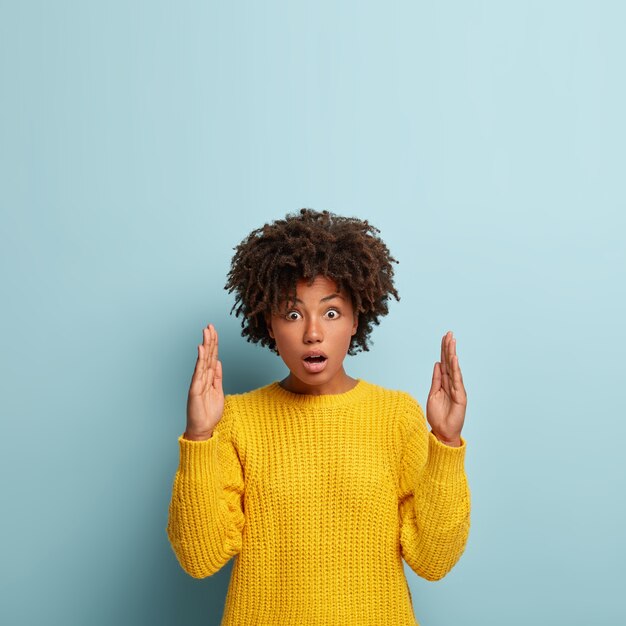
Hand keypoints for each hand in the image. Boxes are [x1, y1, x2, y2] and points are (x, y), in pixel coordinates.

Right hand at [185, 323, 223, 439]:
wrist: (203, 429)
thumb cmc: (209, 412)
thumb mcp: (218, 391)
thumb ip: (217, 376)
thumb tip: (218, 362)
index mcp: (209, 377)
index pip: (212, 357)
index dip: (214, 344)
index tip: (214, 331)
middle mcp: (202, 377)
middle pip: (207, 355)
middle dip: (209, 340)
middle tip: (210, 325)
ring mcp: (198, 382)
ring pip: (203, 360)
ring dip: (205, 345)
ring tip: (206, 331)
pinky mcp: (195, 389)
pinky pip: (199, 372)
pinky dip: (200, 360)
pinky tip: (201, 349)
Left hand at [425, 331, 466, 446]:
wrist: (442, 432)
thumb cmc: (437, 415)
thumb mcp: (433, 394)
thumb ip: (436, 379)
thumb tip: (437, 363)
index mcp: (445, 382)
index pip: (444, 363)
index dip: (444, 350)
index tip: (444, 337)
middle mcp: (452, 384)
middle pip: (450, 362)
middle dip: (449, 347)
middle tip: (449, 333)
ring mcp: (457, 389)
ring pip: (454, 368)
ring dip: (452, 354)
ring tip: (452, 341)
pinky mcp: (460, 397)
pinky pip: (457, 380)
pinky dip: (455, 369)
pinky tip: (454, 359)